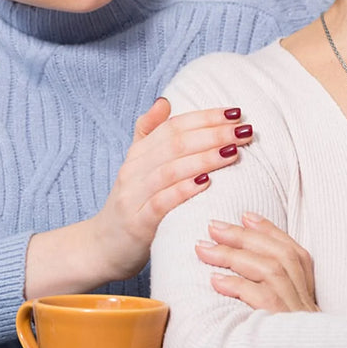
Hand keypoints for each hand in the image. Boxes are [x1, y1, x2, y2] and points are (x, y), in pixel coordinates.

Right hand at [89, 98, 253, 281]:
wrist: (102, 247)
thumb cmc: (133, 203)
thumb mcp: (139, 166)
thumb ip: (151, 133)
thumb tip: (164, 100)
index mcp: (139, 152)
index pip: (174, 126)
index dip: (206, 117)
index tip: (236, 113)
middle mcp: (134, 169)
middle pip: (176, 144)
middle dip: (214, 135)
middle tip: (244, 131)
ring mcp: (133, 196)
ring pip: (171, 170)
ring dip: (205, 158)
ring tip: (233, 151)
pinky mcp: (137, 223)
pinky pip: (161, 202)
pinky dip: (184, 190)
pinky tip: (207, 182)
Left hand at [196, 213, 318, 311]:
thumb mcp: (276, 319)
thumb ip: (266, 294)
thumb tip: (238, 262)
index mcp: (307, 294)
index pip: (293, 252)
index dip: (270, 230)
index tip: (245, 216)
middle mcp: (306, 300)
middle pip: (281, 256)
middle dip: (245, 237)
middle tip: (213, 226)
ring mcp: (296, 312)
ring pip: (270, 270)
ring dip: (234, 256)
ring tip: (204, 249)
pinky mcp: (282, 325)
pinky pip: (263, 296)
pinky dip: (237, 284)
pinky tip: (215, 280)